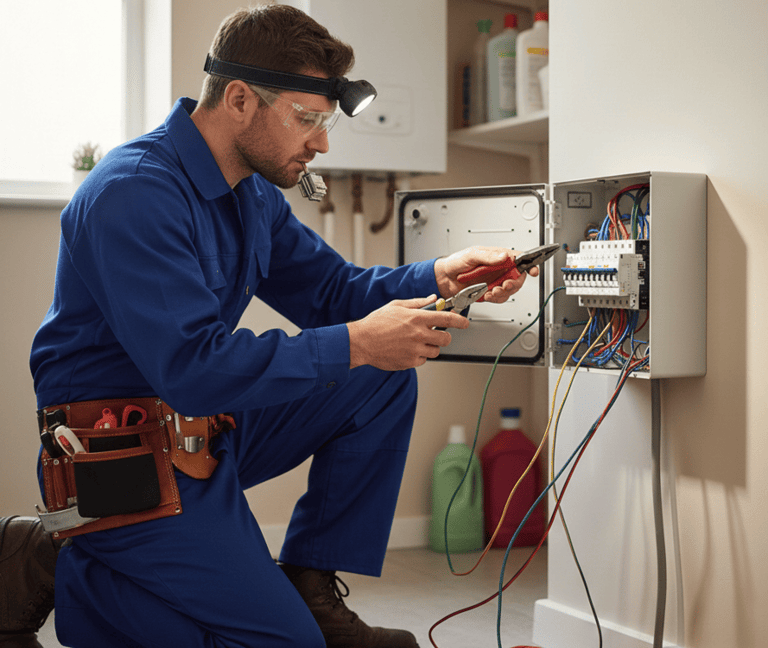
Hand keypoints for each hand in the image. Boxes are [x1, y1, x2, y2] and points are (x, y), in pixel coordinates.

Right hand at [348, 296, 469, 369]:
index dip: (460, 321)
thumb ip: (418, 303)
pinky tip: (407, 350)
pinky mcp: (409, 362)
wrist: (362, 341)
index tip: (464, 323)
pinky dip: (418, 356)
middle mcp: (418, 334)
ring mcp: (415, 350)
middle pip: (445, 338)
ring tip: (415, 342)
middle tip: (434, 334)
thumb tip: (433, 299)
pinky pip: (423, 360)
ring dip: (430, 347)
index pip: (447, 319)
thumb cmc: (377, 323)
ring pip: (435, 351)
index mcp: (417, 318)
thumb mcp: (397, 306)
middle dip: (443, 336)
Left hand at [434, 245, 537, 303]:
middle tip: (505, 285)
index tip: (532, 271)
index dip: (529, 264)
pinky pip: (499, 298)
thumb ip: (488, 257)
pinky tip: (486, 295)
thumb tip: (504, 256)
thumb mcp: (471, 255)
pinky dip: (495, 298)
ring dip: (503, 293)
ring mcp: (495, 281)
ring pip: (510, 290)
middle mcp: (499, 269)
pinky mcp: (489, 292)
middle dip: (514, 283)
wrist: (444, 278)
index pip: (519, 259)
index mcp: (497, 256)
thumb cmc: (456, 262)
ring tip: (491, 292)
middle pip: (518, 277)